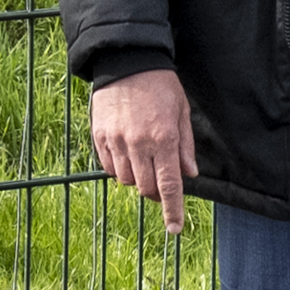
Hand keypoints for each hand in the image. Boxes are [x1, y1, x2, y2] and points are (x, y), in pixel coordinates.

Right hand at [89, 67, 197, 231]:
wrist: (127, 61)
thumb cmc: (160, 85)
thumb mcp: (182, 112)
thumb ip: (185, 146)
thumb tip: (190, 175)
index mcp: (164, 139)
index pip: (169, 185)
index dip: (173, 210)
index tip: (175, 228)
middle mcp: (139, 144)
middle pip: (146, 188)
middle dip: (156, 193)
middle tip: (161, 184)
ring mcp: (116, 141)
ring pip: (126, 181)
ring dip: (137, 180)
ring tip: (143, 163)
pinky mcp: (100, 136)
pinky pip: (108, 167)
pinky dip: (119, 169)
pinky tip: (127, 157)